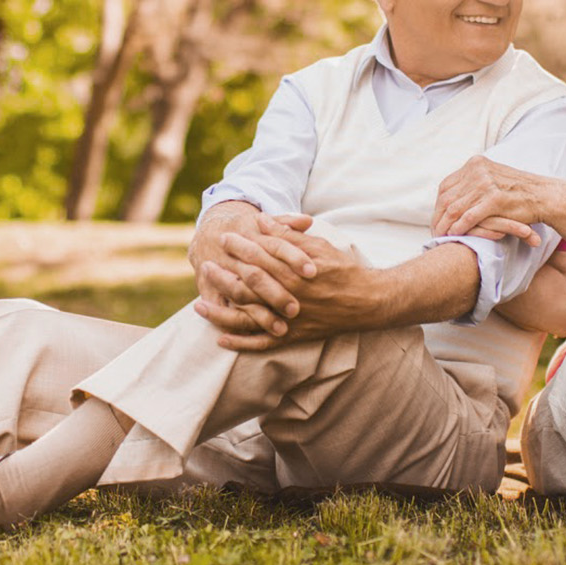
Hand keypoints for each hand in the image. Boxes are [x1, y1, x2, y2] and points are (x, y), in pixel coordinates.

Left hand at [207, 220, 381, 351]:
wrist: (367, 301)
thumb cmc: (343, 269)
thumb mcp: (318, 246)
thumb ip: (287, 236)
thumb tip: (261, 221)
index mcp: (294, 273)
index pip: (260, 257)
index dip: (240, 247)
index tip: (224, 238)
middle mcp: (289, 297)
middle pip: (248, 286)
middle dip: (224, 275)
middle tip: (206, 265)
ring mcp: (289, 319)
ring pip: (249, 317)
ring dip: (221, 312)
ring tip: (198, 305)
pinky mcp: (293, 336)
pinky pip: (262, 343)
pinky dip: (240, 343)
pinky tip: (220, 339)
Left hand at [433, 156, 551, 244]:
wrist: (544, 195)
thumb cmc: (517, 191)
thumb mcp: (492, 177)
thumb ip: (472, 181)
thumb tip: (449, 193)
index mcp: (475, 163)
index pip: (446, 185)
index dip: (438, 204)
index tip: (437, 218)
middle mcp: (478, 170)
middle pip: (447, 197)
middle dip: (438, 217)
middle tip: (434, 231)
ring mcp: (486, 184)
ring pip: (455, 208)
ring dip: (445, 225)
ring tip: (441, 236)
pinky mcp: (495, 200)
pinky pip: (468, 216)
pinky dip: (459, 227)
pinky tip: (455, 235)